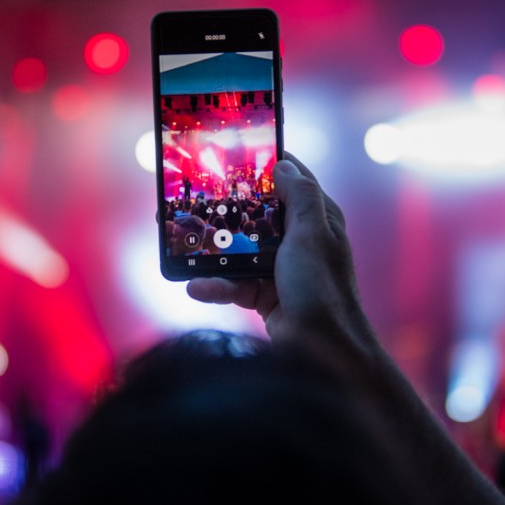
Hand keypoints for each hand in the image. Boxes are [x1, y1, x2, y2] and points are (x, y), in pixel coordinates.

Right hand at [188, 154, 374, 355]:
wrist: (324, 351)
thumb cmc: (323, 289)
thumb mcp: (312, 235)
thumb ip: (300, 197)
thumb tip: (282, 165)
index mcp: (316, 219)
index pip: (290, 179)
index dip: (264, 164)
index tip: (233, 153)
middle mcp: (299, 240)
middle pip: (256, 214)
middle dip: (225, 208)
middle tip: (191, 199)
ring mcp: (280, 268)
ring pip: (239, 250)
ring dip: (212, 251)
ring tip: (180, 243)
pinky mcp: (264, 294)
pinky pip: (234, 284)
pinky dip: (215, 286)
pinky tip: (195, 286)